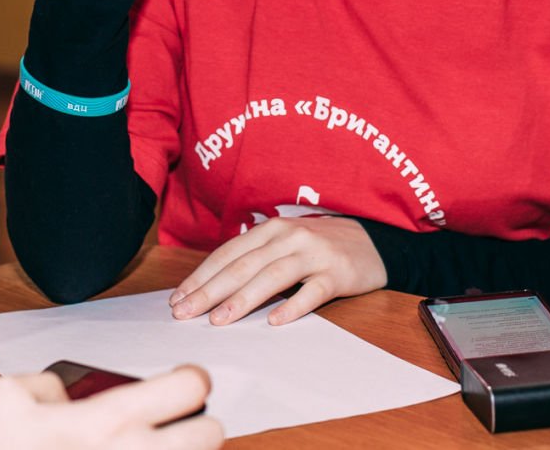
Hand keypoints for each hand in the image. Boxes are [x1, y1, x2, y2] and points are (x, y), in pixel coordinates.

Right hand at [0, 366, 221, 449]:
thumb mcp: (4, 401)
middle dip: (198, 424)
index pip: (191, 386)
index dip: (190, 379)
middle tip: (178, 424)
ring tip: (164, 449)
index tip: (181, 383)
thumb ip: (44, 384)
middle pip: (212, 431)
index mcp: (110, 421)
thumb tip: (62, 394)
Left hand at [168, 216, 387, 326]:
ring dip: (243, 299)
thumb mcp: (284, 244)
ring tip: (219, 320)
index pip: (227, 254)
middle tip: (185, 314)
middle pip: (243, 266)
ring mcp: (314, 254)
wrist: (372, 242)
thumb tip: (209, 287)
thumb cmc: (318, 247)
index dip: (200, 276)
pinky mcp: (337, 274)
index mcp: (271, 229)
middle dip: (210, 291)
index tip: (177, 300)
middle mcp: (289, 237)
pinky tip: (274, 321)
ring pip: (272, 277)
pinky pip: (312, 292)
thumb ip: (254, 259)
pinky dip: (292, 306)